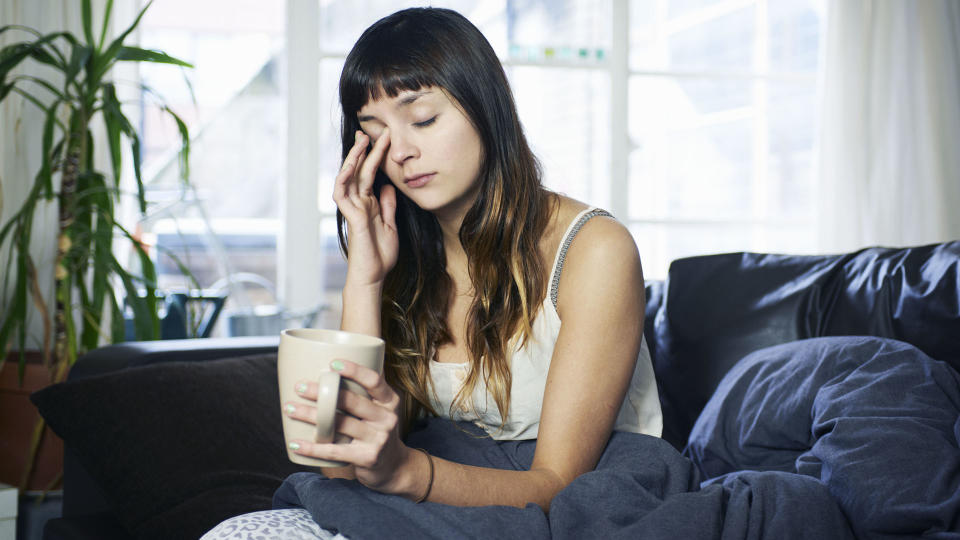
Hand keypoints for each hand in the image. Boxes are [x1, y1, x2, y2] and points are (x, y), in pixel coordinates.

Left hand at [283, 359, 412, 492]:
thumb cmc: (377, 430)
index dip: (354, 370)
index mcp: (390, 401)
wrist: (394, 466)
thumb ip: (365, 392)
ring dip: (310, 416)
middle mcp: (387, 418)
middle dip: (322, 393)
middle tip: (299, 386)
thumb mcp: (381, 409)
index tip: (332, 364)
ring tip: (289, 409)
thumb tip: (334, 366)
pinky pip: (334, 451)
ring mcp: (378, 439)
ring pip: (338, 424)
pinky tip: (295, 443)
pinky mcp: (367, 458)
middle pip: (351, 401)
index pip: (374, 381)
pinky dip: (312, 448)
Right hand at [333, 130, 398, 286]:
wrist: (373, 276)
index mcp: (369, 204)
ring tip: (361, 141)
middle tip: (369, 131)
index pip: (370, 175)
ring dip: (353, 159)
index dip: (375, 157)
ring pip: (349, 178)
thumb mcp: (390, 225)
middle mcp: (359, 203)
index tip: (383, 139)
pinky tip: (349, 166)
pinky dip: (344, 179)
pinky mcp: (352, 218)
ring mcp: (353, 210)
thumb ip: (388, 206)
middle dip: (363, 151)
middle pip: (359, 171)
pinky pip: (343, 195)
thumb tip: (388, 186)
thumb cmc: (380, 255)